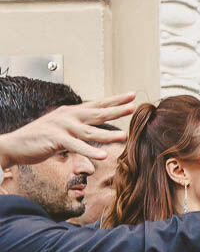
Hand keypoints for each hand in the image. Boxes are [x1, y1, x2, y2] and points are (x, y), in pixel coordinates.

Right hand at [0, 93, 134, 168]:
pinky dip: (90, 151)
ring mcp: (62, 127)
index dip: (114, 100)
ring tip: (125, 136)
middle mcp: (68, 116)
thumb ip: (77, 127)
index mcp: (71, 113)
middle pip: (96, 113)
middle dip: (116, 110)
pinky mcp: (55, 139)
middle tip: (134, 106)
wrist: (14, 145)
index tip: (131, 95)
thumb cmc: (40, 138)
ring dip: (108, 135)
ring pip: (89, 131)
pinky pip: (76, 146)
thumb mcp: (62, 129)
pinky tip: (103, 155)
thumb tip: (93, 126)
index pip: (96, 104)